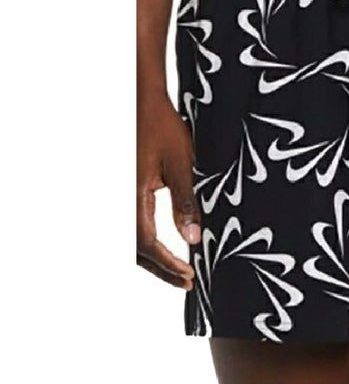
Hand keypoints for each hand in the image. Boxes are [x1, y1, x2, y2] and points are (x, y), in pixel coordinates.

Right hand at [136, 93, 200, 289]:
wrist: (141, 102)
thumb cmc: (161, 128)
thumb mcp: (182, 163)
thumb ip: (187, 202)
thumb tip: (194, 239)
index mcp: (132, 197)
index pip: (147, 244)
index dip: (168, 265)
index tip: (189, 277)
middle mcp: (120, 200)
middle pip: (135, 249)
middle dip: (160, 269)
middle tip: (186, 281)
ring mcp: (119, 197)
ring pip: (130, 240)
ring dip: (152, 259)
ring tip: (177, 271)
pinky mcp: (123, 192)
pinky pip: (131, 225)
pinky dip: (145, 243)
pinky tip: (164, 248)